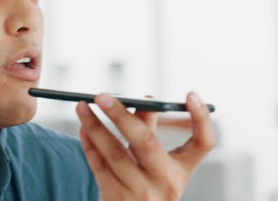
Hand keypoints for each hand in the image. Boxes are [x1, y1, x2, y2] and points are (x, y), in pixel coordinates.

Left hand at [76, 92, 215, 200]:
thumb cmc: (145, 184)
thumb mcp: (155, 164)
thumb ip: (149, 131)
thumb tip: (144, 100)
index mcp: (181, 171)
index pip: (203, 143)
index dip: (201, 119)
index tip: (191, 94)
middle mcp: (166, 183)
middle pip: (146, 142)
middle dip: (121, 116)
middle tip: (101, 96)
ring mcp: (140, 193)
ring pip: (114, 153)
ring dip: (95, 126)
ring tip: (81, 106)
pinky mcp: (116, 198)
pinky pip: (99, 166)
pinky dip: (89, 144)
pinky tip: (83, 128)